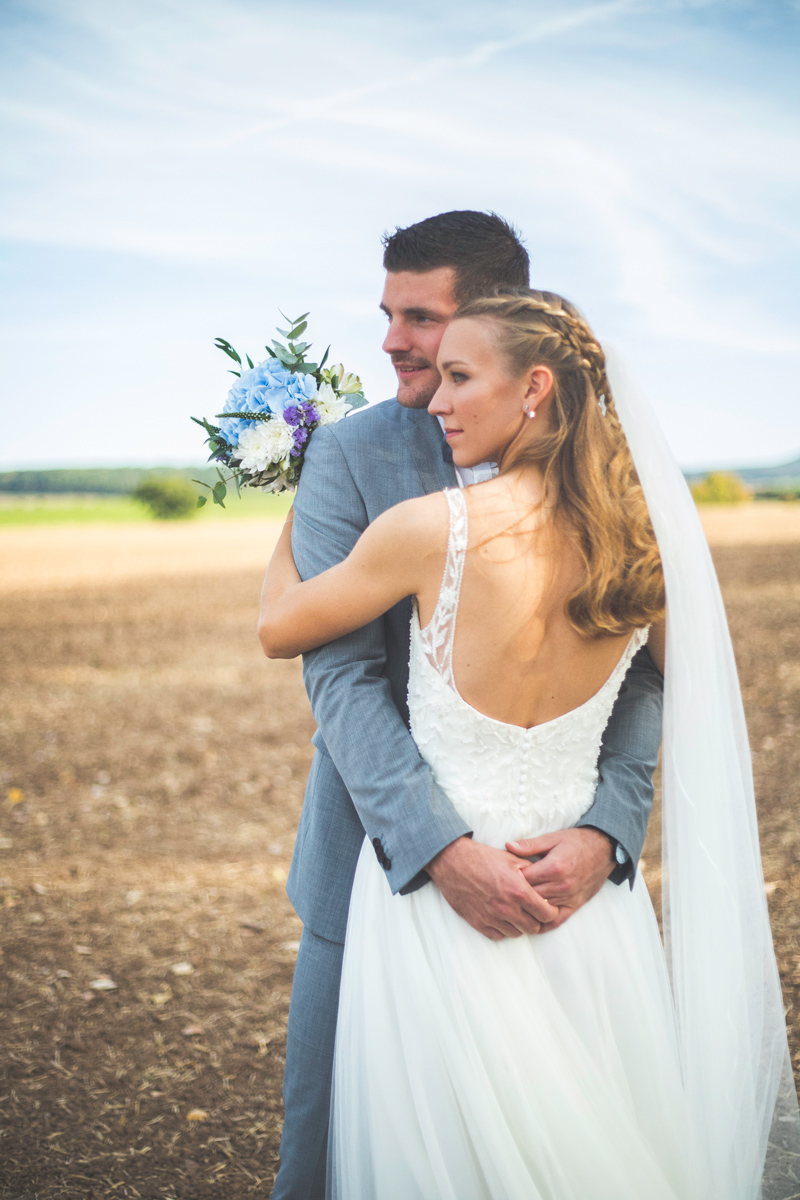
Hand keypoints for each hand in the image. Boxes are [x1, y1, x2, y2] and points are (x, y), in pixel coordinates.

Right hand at [427, 836, 557, 940]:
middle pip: (533, 928)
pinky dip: (503, 929)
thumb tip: (546, 882)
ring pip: (516, 934)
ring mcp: (491, 918)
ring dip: (519, 926)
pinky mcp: (478, 923)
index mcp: (518, 891)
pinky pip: (498, 936)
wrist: (453, 862)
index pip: (546, 914)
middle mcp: (506, 908)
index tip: (548, 908)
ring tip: (517, 914)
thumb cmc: (483, 858)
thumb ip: (532, 872)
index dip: (550, 912)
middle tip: (533, 912)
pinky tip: (502, 918)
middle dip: (537, 920)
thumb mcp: (512, 859)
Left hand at [505, 827, 614, 929]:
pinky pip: (557, 921)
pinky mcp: (575, 905)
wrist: (603, 849)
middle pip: (530, 897)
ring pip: (540, 909)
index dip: (510, 879)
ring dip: (526, 909)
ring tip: (513, 906)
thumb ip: (530, 845)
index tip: (502, 878)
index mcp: (554, 868)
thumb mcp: (552, 838)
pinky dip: (543, 923)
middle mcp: (561, 886)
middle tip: (504, 893)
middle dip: (516, 895)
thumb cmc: (576, 842)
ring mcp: (569, 898)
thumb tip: (508, 846)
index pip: (524, 879)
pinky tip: (531, 922)